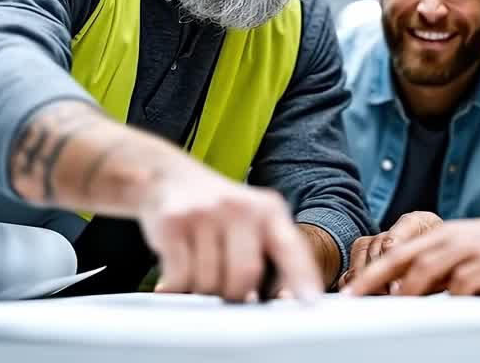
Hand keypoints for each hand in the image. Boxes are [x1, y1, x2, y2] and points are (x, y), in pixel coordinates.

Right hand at [137, 157, 321, 302]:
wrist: (169, 177)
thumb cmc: (218, 213)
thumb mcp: (251, 223)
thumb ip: (271, 257)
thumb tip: (283, 300)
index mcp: (269, 210)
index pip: (290, 248)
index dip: (301, 278)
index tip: (310, 304)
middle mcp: (240, 207)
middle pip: (245, 276)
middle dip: (235, 294)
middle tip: (225, 287)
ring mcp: (206, 212)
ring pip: (209, 283)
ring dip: (203, 289)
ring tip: (198, 266)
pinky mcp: (174, 222)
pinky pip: (180, 279)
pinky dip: (177, 286)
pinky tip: (176, 271)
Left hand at [342, 215, 479, 296]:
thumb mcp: (473, 250)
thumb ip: (443, 266)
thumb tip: (411, 291)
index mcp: (446, 233)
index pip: (399, 251)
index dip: (370, 271)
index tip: (349, 291)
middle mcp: (455, 238)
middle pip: (403, 259)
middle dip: (374, 281)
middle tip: (353, 301)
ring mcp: (473, 252)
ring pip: (427, 270)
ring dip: (405, 292)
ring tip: (390, 309)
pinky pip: (462, 286)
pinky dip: (446, 300)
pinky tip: (439, 311)